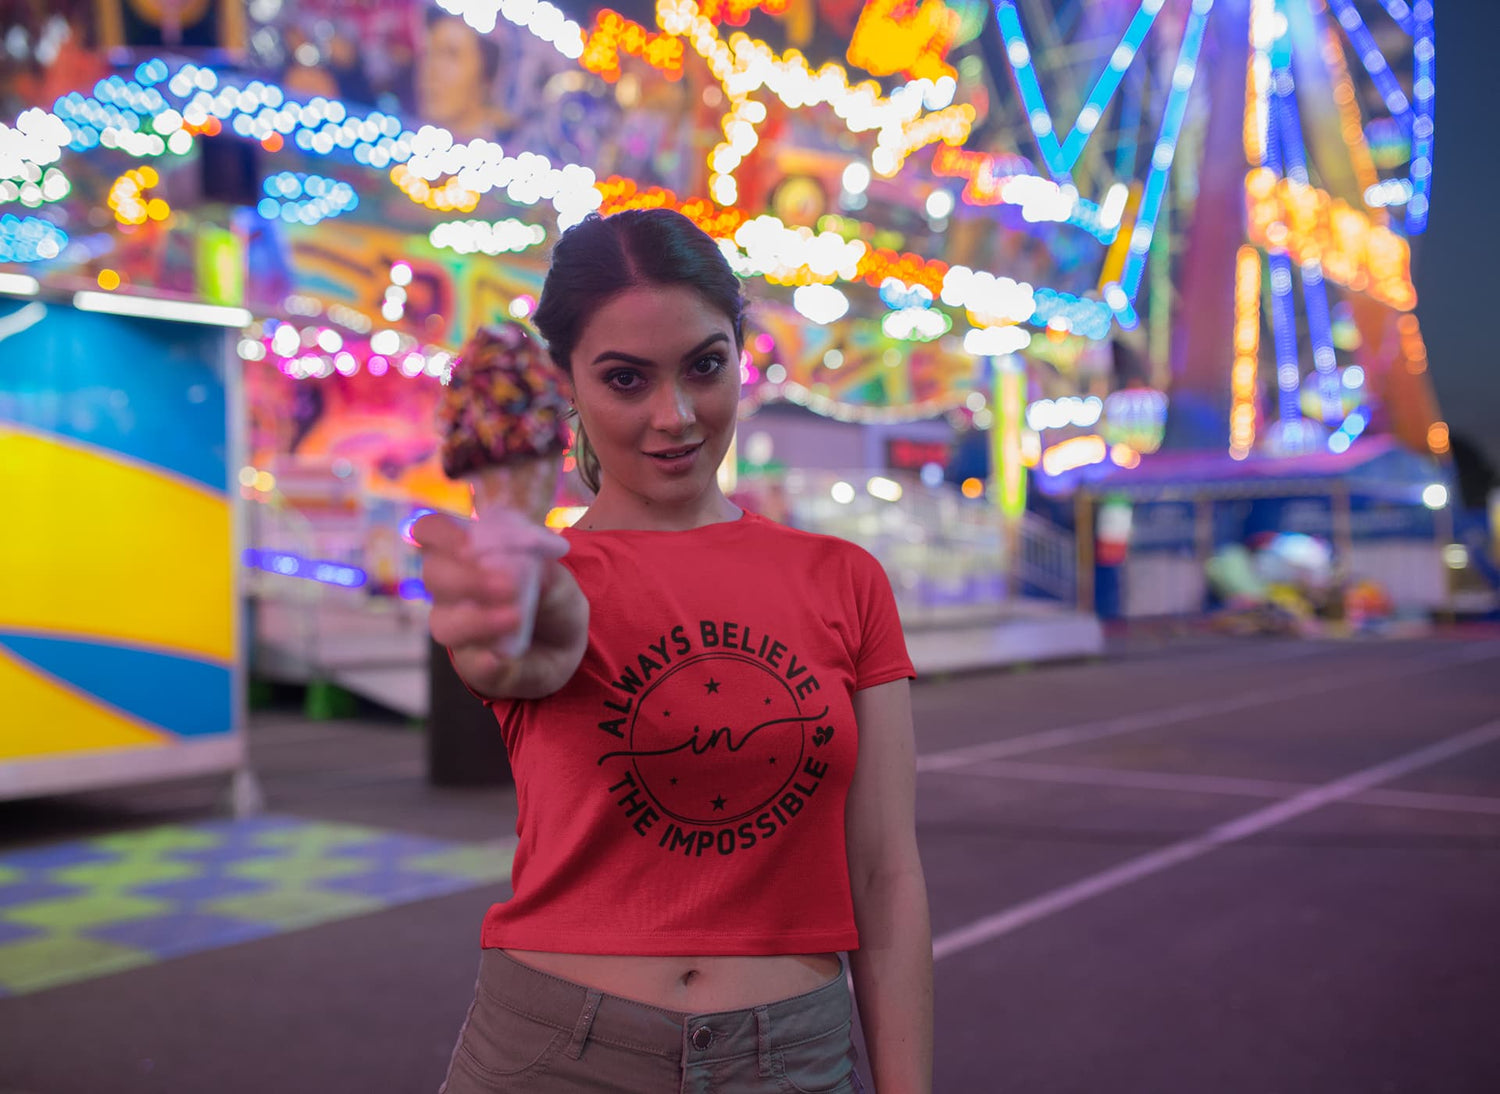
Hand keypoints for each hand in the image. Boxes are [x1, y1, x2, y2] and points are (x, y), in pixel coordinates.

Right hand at [412, 512, 587, 698]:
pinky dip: (482, 660)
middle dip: (466, 578)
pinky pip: (467, 663)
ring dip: (477, 619)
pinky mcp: (472, 663)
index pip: (431, 532)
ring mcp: (458, 627)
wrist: (567, 645)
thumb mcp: (558, 579)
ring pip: (443, 623)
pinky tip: (498, 659)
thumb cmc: (551, 598)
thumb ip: (547, 573)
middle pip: (433, 575)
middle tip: (507, 586)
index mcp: (467, 556)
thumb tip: (538, 571)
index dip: (440, 533)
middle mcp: (452, 589)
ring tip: (515, 619)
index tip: (468, 544)